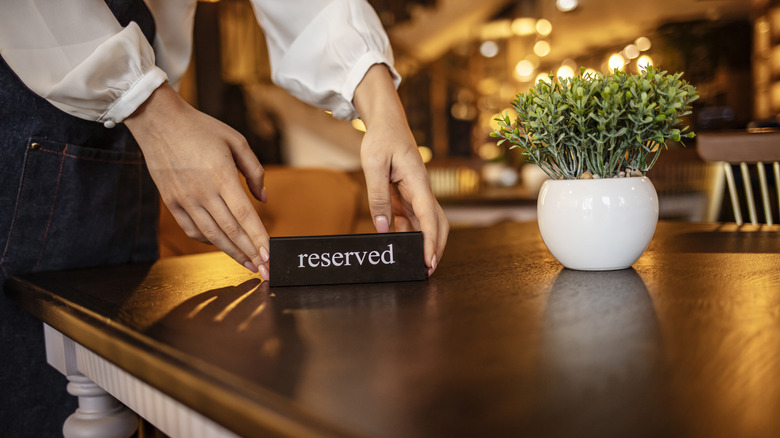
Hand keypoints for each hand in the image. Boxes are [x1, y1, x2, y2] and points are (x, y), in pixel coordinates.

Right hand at [125, 83, 269, 277]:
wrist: (158, 121)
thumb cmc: (201, 128)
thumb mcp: (236, 141)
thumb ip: (254, 171)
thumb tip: (264, 199)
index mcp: (222, 175)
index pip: (245, 216)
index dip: (259, 239)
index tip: (270, 256)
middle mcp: (202, 191)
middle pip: (230, 231)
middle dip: (251, 254)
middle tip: (265, 270)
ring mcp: (184, 199)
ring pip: (211, 235)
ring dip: (232, 253)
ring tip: (248, 264)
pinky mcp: (171, 201)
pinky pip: (192, 229)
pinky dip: (208, 241)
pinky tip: (222, 246)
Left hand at [354, 65, 448, 275]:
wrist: (386, 122)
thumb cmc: (381, 139)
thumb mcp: (373, 166)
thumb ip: (378, 198)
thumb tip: (383, 228)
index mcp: (418, 182)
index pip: (429, 217)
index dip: (430, 242)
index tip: (428, 261)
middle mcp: (422, 190)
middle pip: (437, 224)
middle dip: (436, 248)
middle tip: (426, 270)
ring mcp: (416, 193)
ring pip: (426, 223)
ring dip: (423, 242)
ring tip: (413, 262)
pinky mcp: (408, 194)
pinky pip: (412, 217)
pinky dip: (409, 232)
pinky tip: (399, 242)